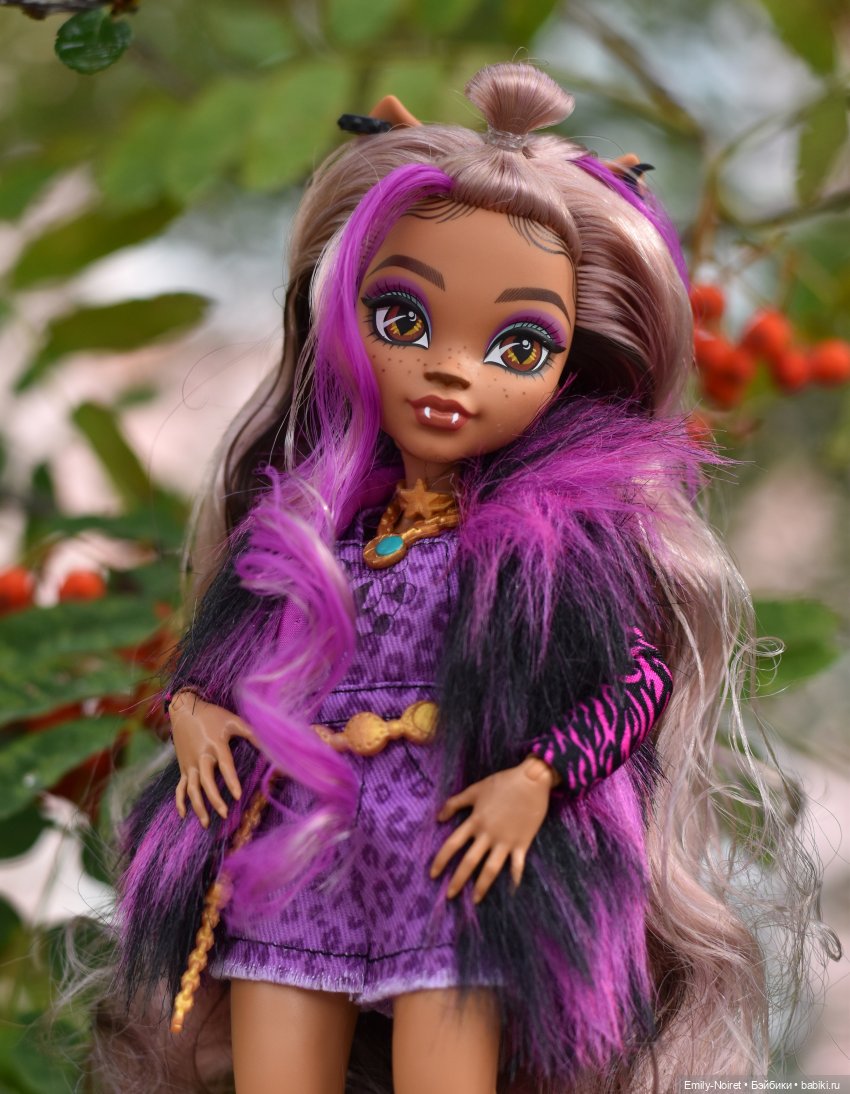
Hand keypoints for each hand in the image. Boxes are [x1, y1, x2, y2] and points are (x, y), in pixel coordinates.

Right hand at [170, 690, 258, 827]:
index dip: (231, 781)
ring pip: (191, 789)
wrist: (184, 710)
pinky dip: (180, 801)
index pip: (224, 766)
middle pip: (206, 782)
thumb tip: (269, 742)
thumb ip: (250, 732)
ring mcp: (189, 764)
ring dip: (198, 806)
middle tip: (224, 813)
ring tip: (206, 823)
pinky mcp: (183, 767)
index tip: (237, 796)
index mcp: (215, 745)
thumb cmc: (211, 715)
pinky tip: (183, 815)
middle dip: (214, 799)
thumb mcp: (232, 720)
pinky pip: (179, 787)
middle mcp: (201, 757)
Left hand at [430, 756, 557, 903]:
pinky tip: (512, 890)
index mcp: (475, 821)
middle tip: (449, 895)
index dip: (441, 860)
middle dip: (458, 880)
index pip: (452, 844)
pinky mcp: (522, 843)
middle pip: (469, 861)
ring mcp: (505, 841)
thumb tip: (438, 818)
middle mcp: (488, 835)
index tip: (433, 874)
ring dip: (482, 886)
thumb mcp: (475, 790)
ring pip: (491, 868)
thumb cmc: (502, 783)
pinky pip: (517, 865)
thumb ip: (455, 803)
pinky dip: (515, 878)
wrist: (531, 780)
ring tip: (475, 900)